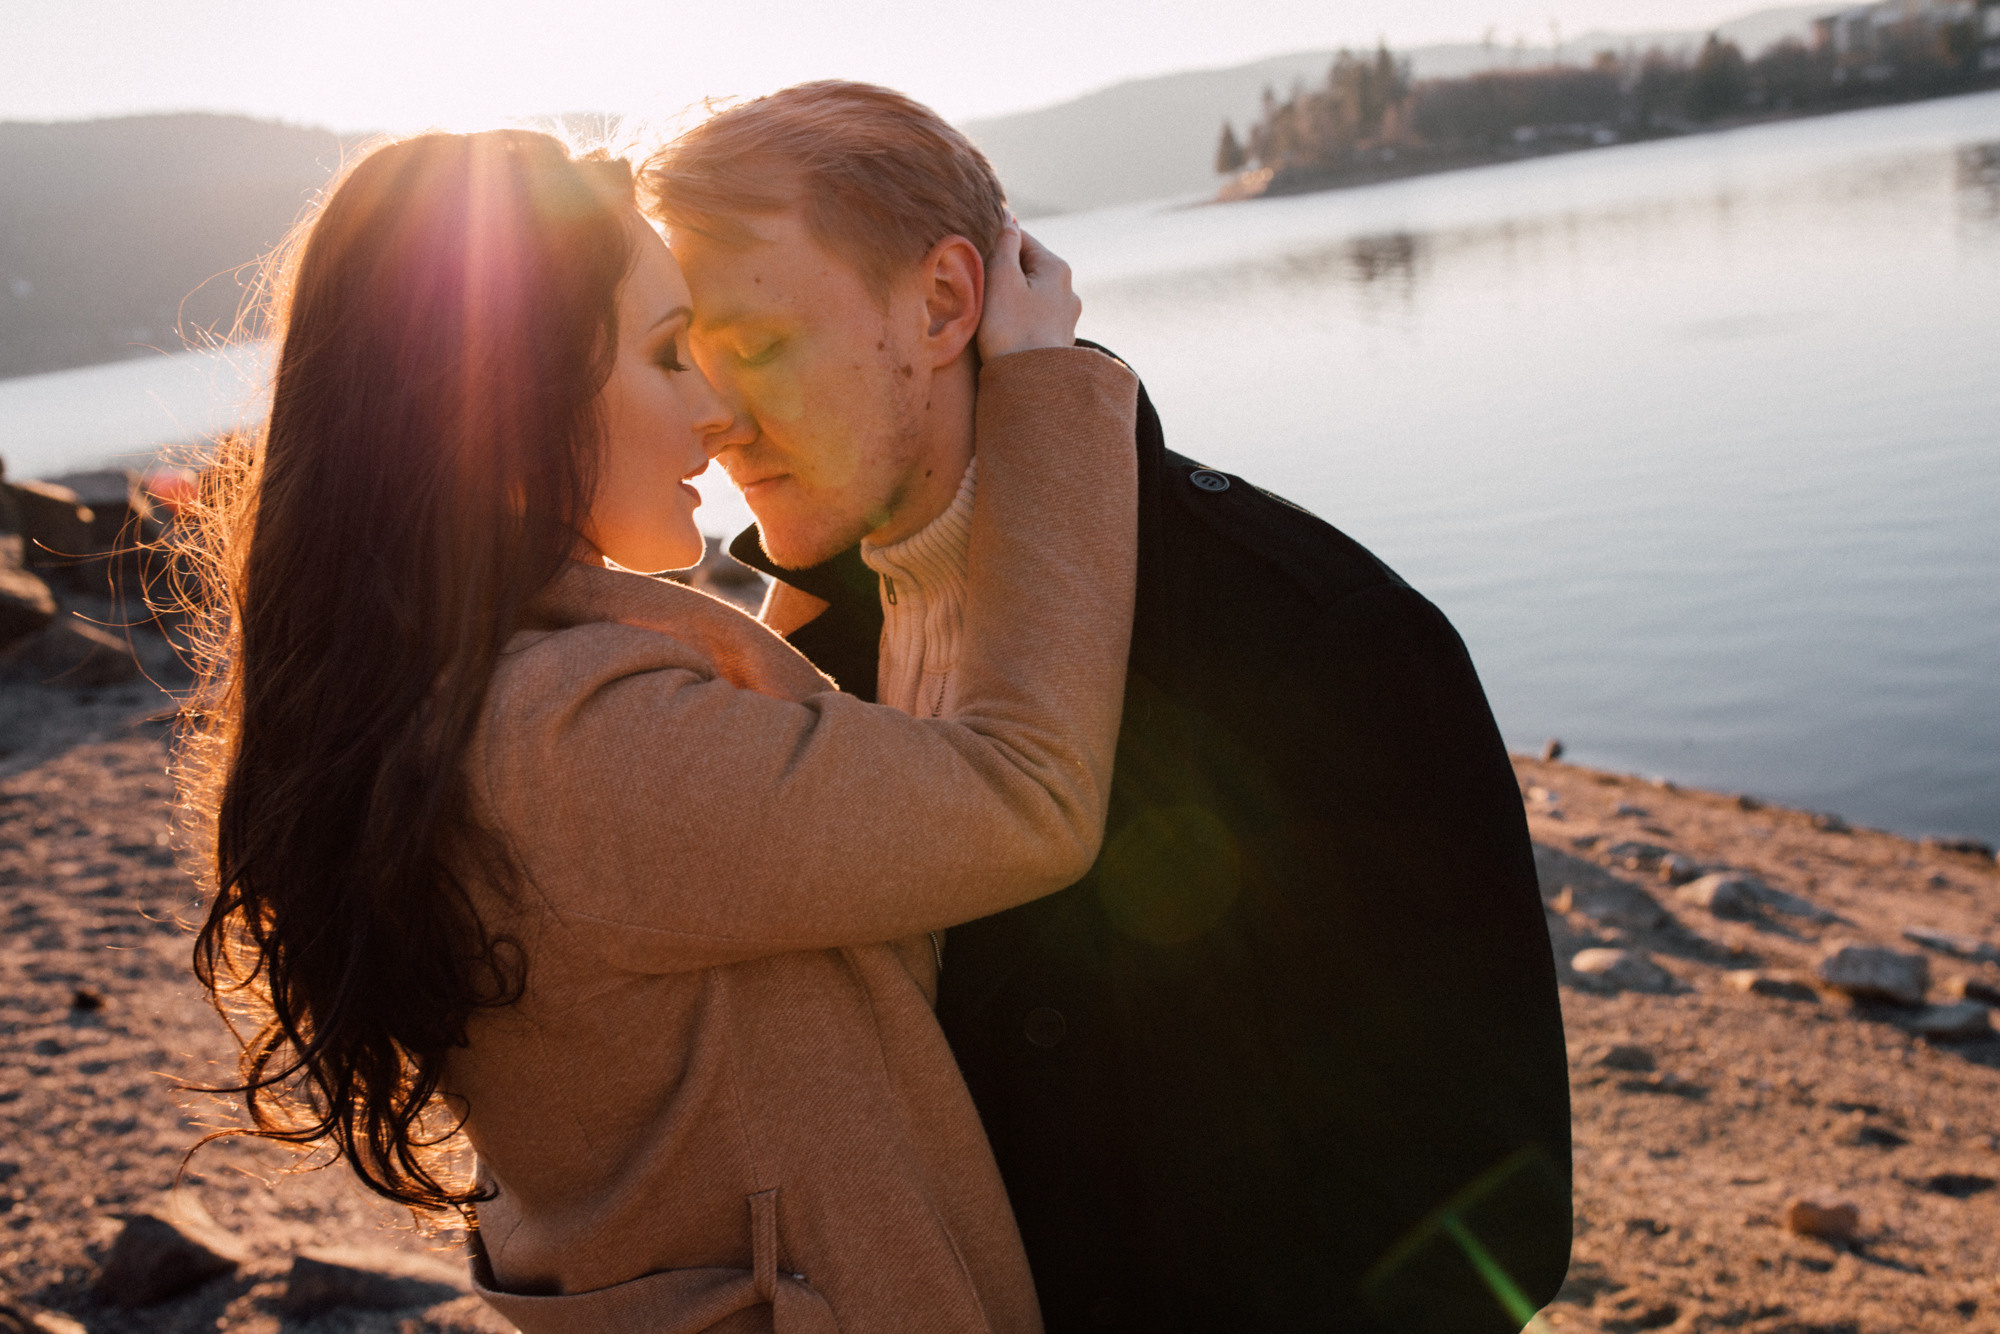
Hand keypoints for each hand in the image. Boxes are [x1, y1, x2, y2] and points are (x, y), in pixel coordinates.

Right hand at [977, 214, 1080, 360]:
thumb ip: (1004, 244)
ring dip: (1012, 296)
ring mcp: (1066, 318)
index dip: (995, 241)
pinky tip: (1006, 329)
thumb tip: (1007, 217)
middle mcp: (1068, 290)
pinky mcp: (1058, 341)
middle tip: (978, 282)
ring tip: (990, 308)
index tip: (974, 251)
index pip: (1022, 239)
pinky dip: (1020, 317)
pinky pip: (1035, 317)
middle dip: (1004, 271)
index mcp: (1056, 268)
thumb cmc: (1012, 330)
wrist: (1031, 386)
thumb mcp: (1001, 278)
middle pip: (1028, 267)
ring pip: (1032, 294)